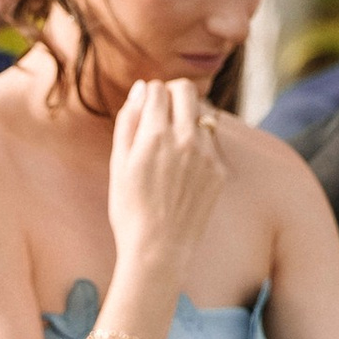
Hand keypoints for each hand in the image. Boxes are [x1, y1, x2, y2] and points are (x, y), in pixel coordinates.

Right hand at [106, 77, 233, 286]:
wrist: (158, 249)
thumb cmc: (130, 209)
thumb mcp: (118, 164)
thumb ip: (128, 121)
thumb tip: (140, 89)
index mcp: (155, 135)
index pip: (156, 89)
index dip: (148, 94)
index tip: (144, 107)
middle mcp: (185, 139)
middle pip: (187, 90)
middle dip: (173, 93)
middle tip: (163, 111)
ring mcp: (207, 155)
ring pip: (202, 114)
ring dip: (188, 118)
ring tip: (173, 144)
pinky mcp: (220, 170)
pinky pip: (212, 141)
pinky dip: (199, 143)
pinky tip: (185, 167)